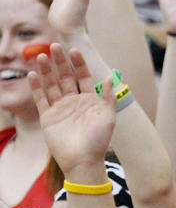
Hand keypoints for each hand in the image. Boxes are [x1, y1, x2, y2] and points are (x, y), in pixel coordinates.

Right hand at [29, 45, 114, 178]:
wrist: (83, 160)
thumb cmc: (99, 140)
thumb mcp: (108, 117)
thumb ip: (108, 97)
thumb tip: (111, 76)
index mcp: (90, 101)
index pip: (83, 77)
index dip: (79, 64)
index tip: (74, 50)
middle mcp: (74, 102)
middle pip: (65, 78)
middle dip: (60, 63)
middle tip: (54, 47)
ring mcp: (60, 109)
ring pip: (51, 85)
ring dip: (46, 71)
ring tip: (41, 57)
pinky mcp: (48, 117)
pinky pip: (41, 99)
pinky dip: (36, 87)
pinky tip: (33, 74)